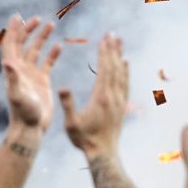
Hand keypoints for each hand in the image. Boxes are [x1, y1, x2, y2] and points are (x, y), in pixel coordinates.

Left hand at [0, 15, 60, 130]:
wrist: (32, 127)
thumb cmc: (24, 113)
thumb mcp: (17, 94)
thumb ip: (13, 78)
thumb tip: (7, 62)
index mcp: (13, 69)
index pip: (11, 44)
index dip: (13, 30)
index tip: (18, 16)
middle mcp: (20, 69)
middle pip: (22, 43)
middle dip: (28, 30)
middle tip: (37, 18)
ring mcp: (31, 74)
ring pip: (36, 51)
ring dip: (41, 37)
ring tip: (50, 25)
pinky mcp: (42, 81)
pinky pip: (47, 63)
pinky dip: (52, 54)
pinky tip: (59, 45)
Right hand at [57, 33, 127, 155]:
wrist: (103, 153)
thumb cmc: (84, 139)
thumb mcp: (71, 124)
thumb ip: (68, 105)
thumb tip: (62, 88)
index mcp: (101, 98)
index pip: (104, 70)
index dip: (104, 54)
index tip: (104, 39)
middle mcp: (114, 97)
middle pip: (115, 68)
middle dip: (113, 50)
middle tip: (113, 33)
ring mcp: (120, 101)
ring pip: (122, 74)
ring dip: (120, 57)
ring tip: (119, 42)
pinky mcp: (122, 106)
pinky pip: (125, 84)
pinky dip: (125, 71)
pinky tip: (125, 64)